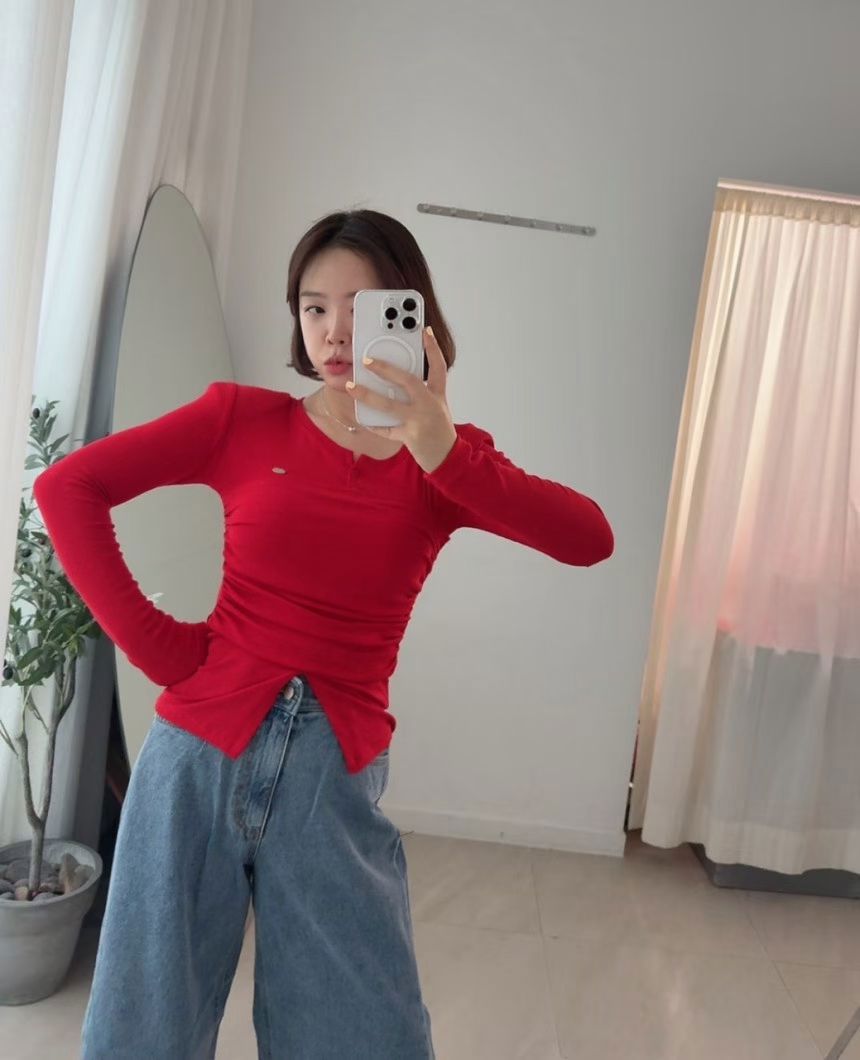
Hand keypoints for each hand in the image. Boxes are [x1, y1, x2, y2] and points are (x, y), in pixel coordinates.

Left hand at [346, 326, 457, 473]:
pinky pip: (387, 429)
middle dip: (386, 369)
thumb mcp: (436, 408)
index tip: (424, 331)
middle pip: (408, 381)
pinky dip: (374, 424)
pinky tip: (363, 419)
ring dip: (367, 395)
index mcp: (438, 395)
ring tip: (352, 387)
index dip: (432, 348)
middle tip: (367, 360)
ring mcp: (420, 421)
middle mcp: (430, 405)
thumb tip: (393, 382)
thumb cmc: (439, 431)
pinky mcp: (411, 436)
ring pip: (389, 405)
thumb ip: (421, 394)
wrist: (448, 458)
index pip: (438, 367)